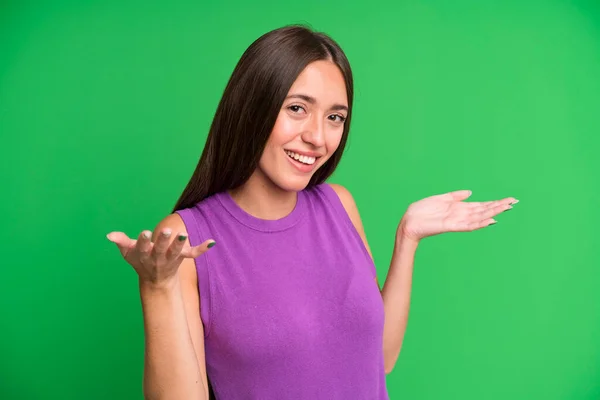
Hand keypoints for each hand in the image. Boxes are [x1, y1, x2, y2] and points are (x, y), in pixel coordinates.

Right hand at [107, 229, 214, 286]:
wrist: (155, 280)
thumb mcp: (129, 253)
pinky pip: (194, 254)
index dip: (144, 241)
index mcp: (145, 255)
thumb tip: (109, 235)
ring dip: (180, 244)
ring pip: (177, 252)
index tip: (145, 232)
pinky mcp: (182, 258)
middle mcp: (159, 257)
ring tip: (184, 234)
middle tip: (167, 231)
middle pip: (161, 249)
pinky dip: (202, 249)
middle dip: (164, 241)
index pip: (143, 248)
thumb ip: (121, 242)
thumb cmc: (141, 261)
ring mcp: (172, 258)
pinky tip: (212, 242)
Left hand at [399, 190, 517, 240]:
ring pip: (479, 217)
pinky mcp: (451, 226)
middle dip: (498, 206)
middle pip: (484, 210)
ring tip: (506, 208)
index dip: (494, 203)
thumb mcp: (440, 199)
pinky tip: (489, 221)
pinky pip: (468, 225)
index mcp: (459, 208)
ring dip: (493, 213)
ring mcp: (457, 221)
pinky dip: (479, 223)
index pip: (481, 205)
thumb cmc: (422, 211)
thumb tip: (470, 192)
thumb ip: (455, 196)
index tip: (509, 199)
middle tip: (514, 202)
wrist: (409, 222)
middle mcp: (461, 215)